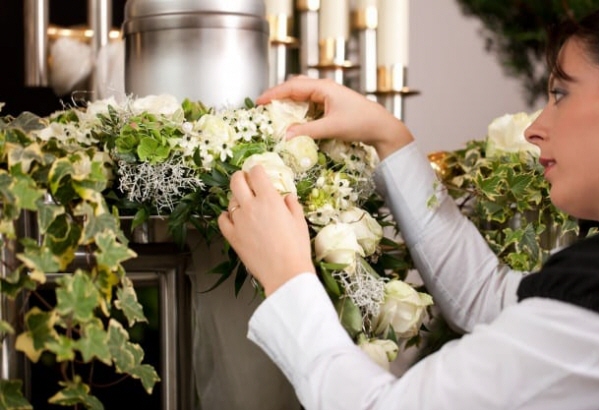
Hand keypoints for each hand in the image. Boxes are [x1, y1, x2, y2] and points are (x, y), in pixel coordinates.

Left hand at [218, 165, 315, 295]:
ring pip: (230, 200)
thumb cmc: (296, 247)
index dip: (258, 170)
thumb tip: (286, 196)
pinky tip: (234, 219)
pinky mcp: (232, 236)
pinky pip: (222, 219)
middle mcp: (251, 206)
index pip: (256, 173)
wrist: (285, 273)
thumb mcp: (299, 222)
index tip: (260, 173)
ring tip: (246, 205)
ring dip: (237, 199)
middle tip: (246, 181)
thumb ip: (292, 205)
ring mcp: (239, 221)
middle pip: (237, 181)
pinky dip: (227, 216)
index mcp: (269, 199)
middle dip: (241, 177)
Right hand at [256, 76, 414, 159]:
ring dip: (288, 102)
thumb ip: (307, 131)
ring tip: (275, 112)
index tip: (258, 101)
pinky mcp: (331, 104)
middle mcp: (324, 88)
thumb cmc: (360, 123)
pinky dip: (298, 109)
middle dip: (278, 95)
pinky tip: (293, 119)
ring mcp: (328, 95)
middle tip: (264, 106)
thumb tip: (285, 136)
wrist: (381, 127)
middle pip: (295, 86)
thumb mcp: (331, 128)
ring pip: (302, 94)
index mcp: (323, 87)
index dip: (273, 94)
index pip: (291, 86)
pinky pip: (309, 103)